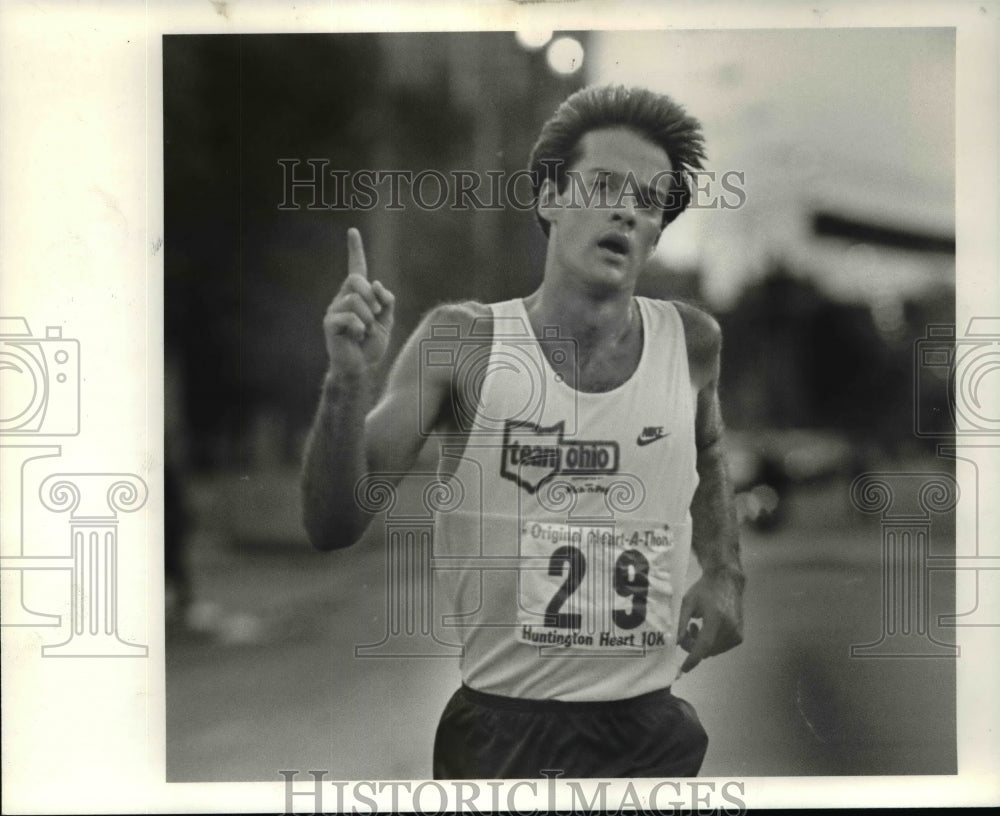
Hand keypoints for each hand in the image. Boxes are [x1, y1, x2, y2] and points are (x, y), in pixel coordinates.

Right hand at [323, 228, 395, 373]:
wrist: (361, 367)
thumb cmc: (371, 344)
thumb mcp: (387, 320)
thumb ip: (387, 301)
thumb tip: (377, 284)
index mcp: (357, 295)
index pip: (356, 268)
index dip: (355, 250)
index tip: (353, 231)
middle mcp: (343, 298)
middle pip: (356, 280)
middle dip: (371, 298)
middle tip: (374, 317)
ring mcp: (334, 309)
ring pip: (356, 300)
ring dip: (368, 319)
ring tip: (364, 331)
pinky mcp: (329, 323)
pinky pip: (350, 317)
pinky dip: (359, 329)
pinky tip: (355, 337)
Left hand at [676, 568, 744, 674]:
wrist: (727, 581)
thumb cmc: (704, 590)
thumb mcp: (688, 602)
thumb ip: (680, 622)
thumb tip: (674, 642)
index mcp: (716, 619)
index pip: (704, 645)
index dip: (693, 658)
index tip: (684, 668)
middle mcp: (729, 628)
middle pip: (707, 650)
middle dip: (693, 646)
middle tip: (687, 631)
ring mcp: (737, 633)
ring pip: (714, 651)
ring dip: (703, 645)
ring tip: (698, 627)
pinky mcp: (740, 636)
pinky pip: (722, 648)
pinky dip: (712, 643)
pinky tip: (709, 628)